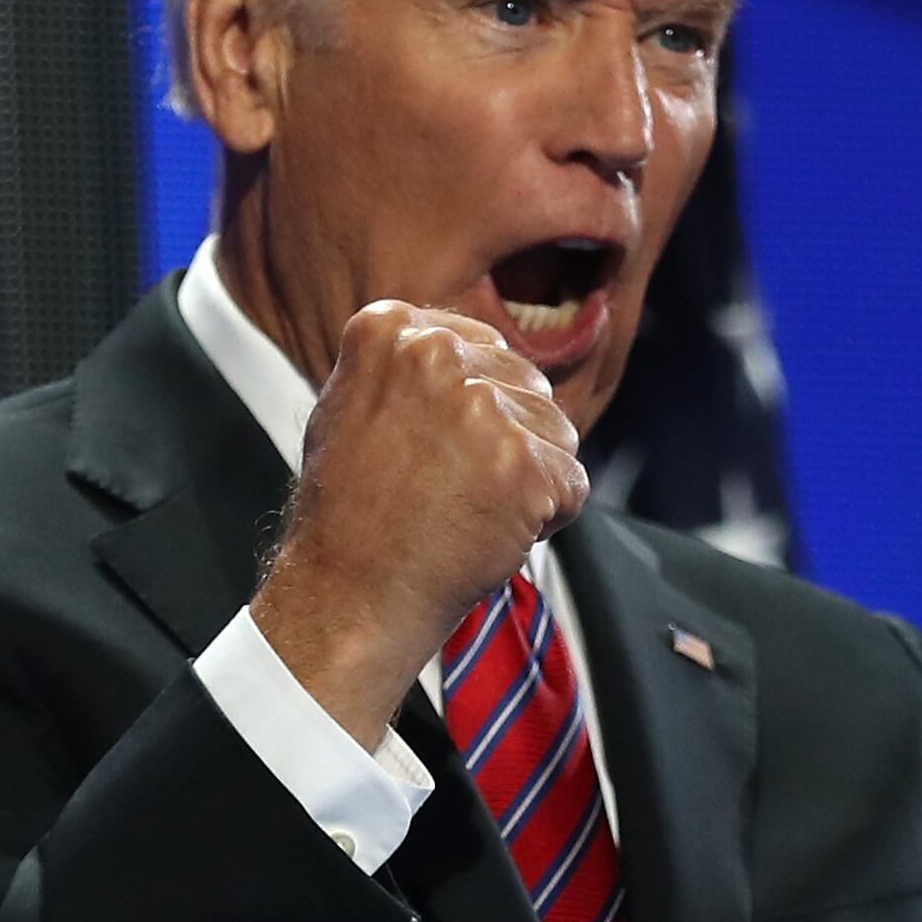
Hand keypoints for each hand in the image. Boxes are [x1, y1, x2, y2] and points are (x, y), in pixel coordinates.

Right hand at [251, 300, 591, 745]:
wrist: (351, 592)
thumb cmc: (350, 511)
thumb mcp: (352, 405)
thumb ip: (410, 368)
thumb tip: (472, 350)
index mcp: (391, 329)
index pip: (483, 347)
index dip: (473, 405)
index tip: (434, 447)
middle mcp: (437, 354)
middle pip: (525, 383)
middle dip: (507, 438)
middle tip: (451, 488)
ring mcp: (482, 407)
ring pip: (556, 430)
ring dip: (531, 476)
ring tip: (469, 510)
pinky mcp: (523, 462)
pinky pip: (571, 482)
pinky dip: (548, 517)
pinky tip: (494, 532)